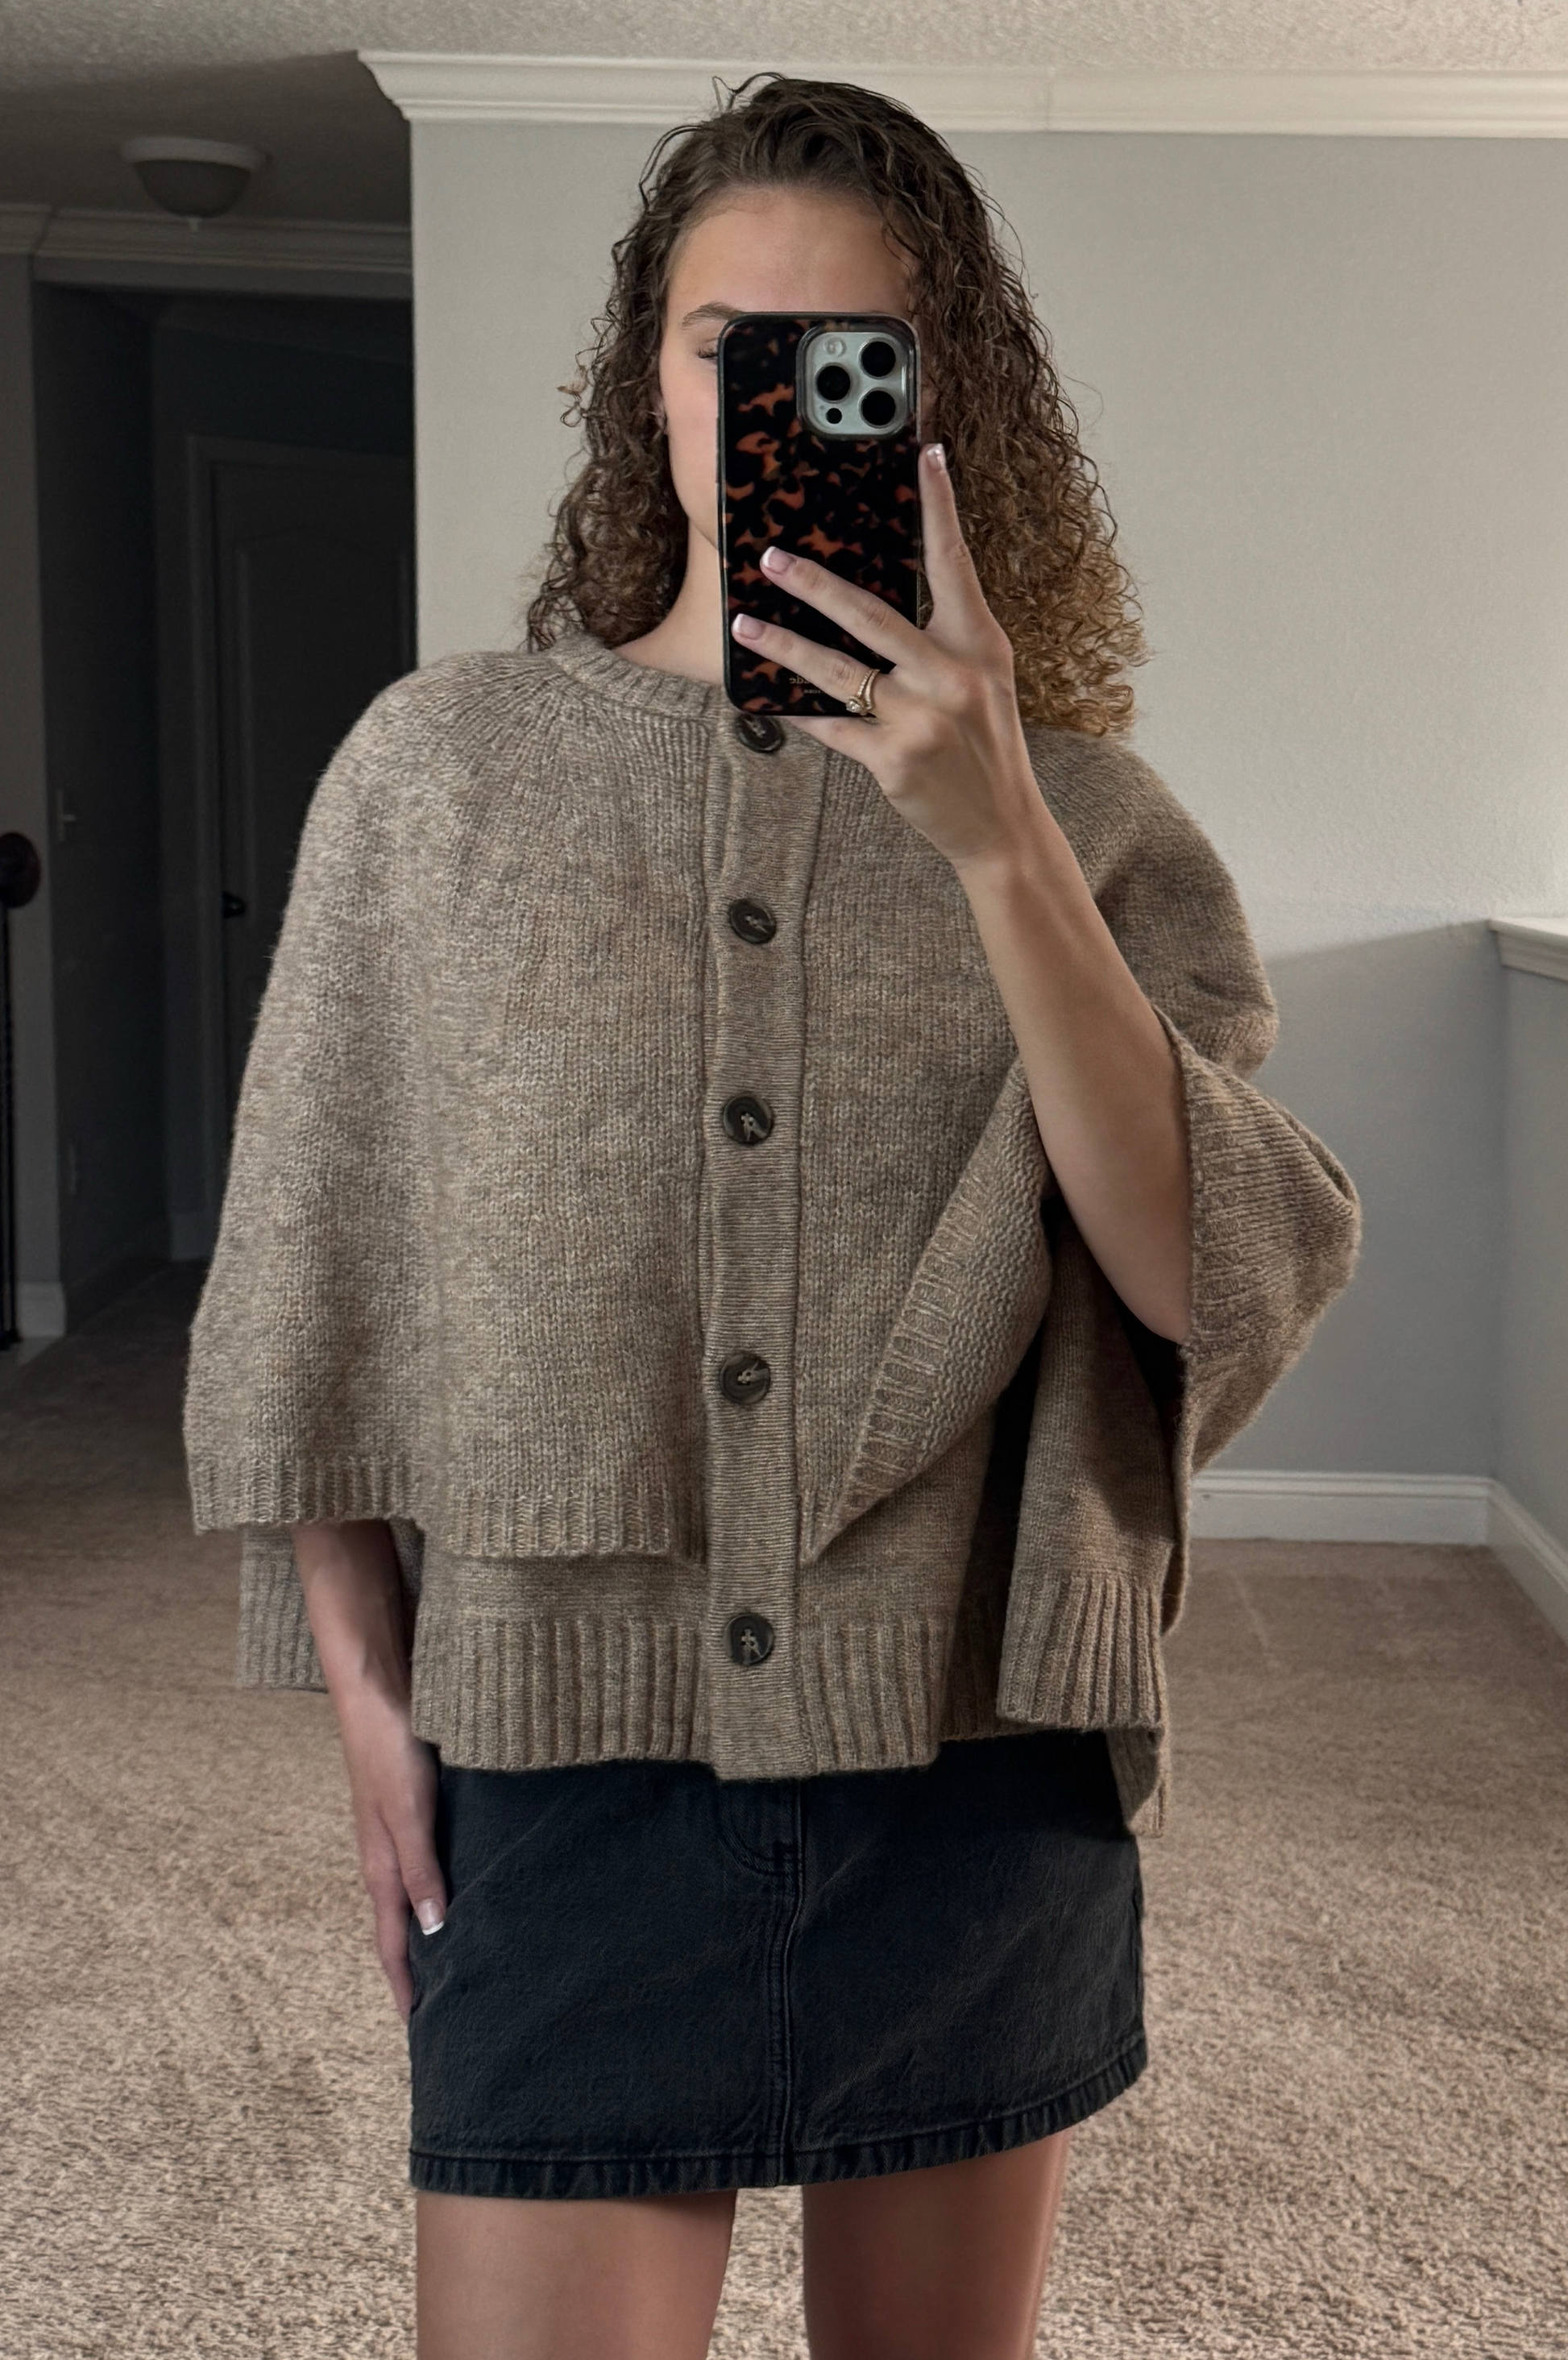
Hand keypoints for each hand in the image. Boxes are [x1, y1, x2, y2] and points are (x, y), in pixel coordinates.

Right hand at [291, 1518, 447, 2024]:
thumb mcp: (408, 1811)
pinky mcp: (417, 1796)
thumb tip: (436, 1933)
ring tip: (465, 1958)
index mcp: (382, 1863)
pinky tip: (473, 1880)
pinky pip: (432, 1855)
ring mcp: (401, 1824)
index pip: (393, 1942)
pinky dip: (446, 1884)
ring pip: (419, 1892)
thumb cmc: (388, 1742)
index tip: (421, 2032)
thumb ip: (422, 1869)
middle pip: (404, 1924)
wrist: (377, 1676)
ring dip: (436, 1928)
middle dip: (420, 1968)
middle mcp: (390, 1850)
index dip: (405, 1987)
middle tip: (448, 2008)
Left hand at [729, 442, 1043, 873]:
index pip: (954, 563)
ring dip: (784, 644)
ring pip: (836, 670)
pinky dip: (800, 714)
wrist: (1002, 825)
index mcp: (979, 643)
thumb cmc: (987, 745)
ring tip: (744, 622)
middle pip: (871, 613)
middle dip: (814, 583)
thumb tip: (879, 598)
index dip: (940, 507)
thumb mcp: (983, 680)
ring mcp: (921, 718)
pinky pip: (833, 728)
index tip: (925, 455)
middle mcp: (951, 674)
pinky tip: (770, 701)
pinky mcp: (893, 759)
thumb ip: (944, 639)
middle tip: (771, 557)